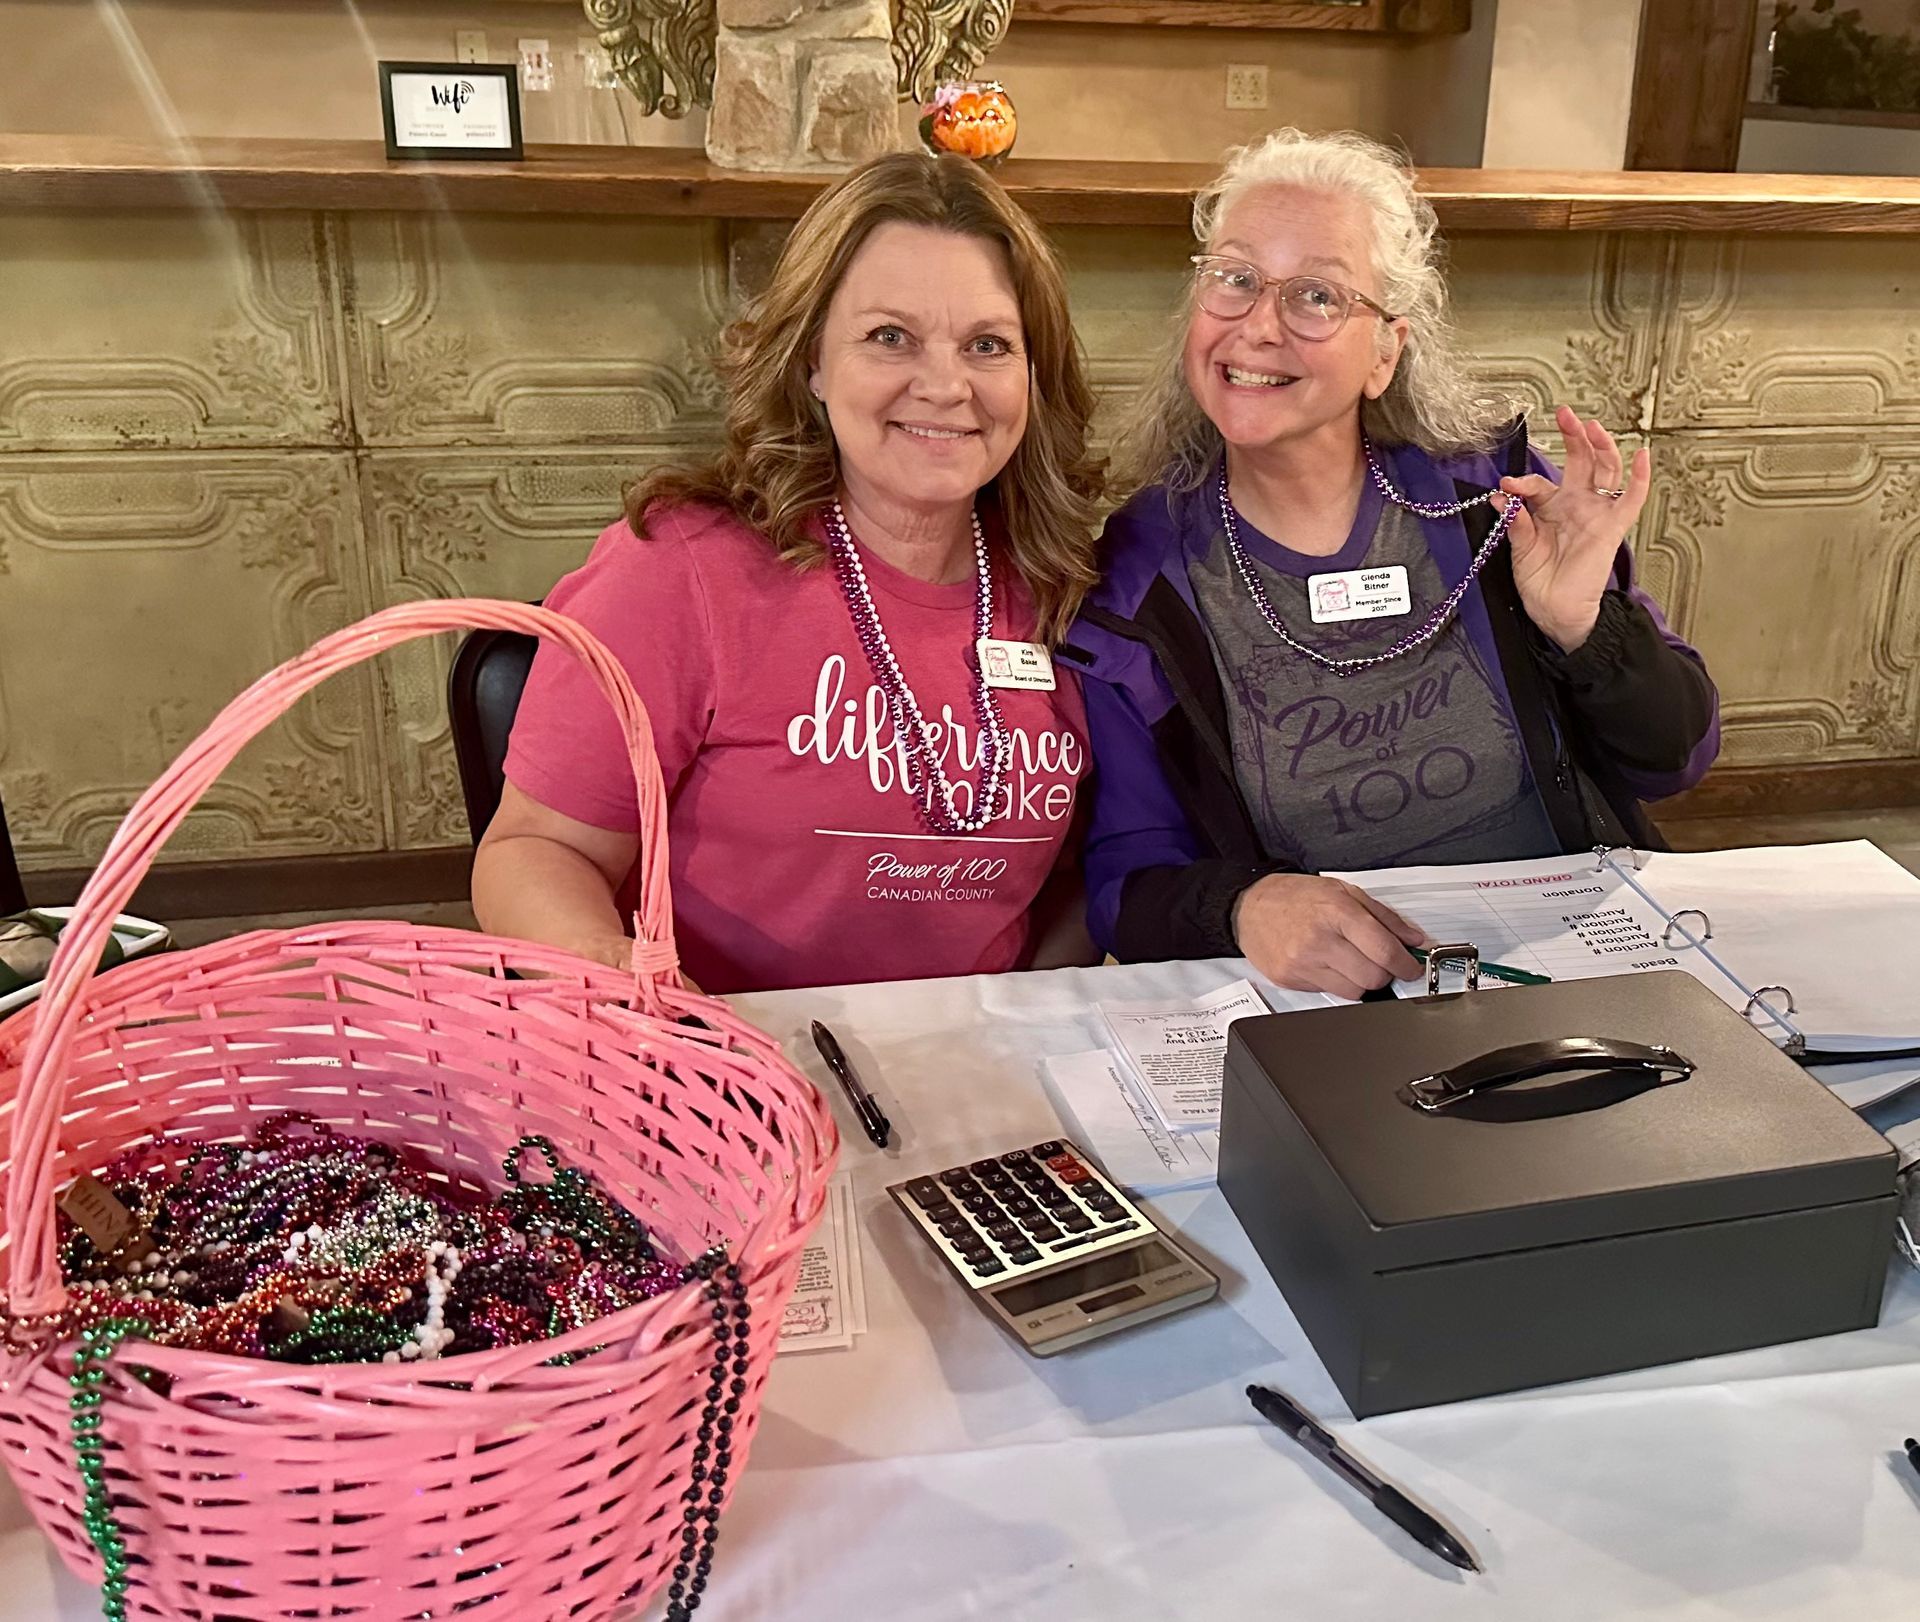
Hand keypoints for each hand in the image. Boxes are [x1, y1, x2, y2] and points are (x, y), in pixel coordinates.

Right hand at [1232, 874, 1424, 1000]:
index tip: (1412, 967)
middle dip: (1385, 974)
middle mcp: (1319, 940)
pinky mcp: (1290, 980)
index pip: (1384, 951)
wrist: (1249, 906)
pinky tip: (1327, 964)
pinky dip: (1336, 982)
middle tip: (1381, 963)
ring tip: (1352, 962)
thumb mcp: (1344, 891)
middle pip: (1373, 978)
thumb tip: (1412, 939)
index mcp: (1337, 913)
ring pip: (1354, 992)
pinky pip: (1328, 994)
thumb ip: (1383, 916)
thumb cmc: (1295, 897)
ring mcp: (1303, 964)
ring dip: (1361, 981)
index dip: (1407, 964)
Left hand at [1499, 405, 1651, 653]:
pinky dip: (1638, 477)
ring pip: (1605, 470)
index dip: (1522, 483)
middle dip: (1572, 437)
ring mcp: (1595, 513)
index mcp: (1549, 509)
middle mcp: (1574, 505)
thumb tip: (1502, 497)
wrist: (1557, 611)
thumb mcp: (1520, 550)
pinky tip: (1641, 454)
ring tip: (1591, 426)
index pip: (1537, 484)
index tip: (1506, 486)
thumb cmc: (1540, 583)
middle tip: (1564, 414)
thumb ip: (1515, 523)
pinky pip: (1631, 499)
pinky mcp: (1612, 527)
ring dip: (1600, 446)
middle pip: (1579, 461)